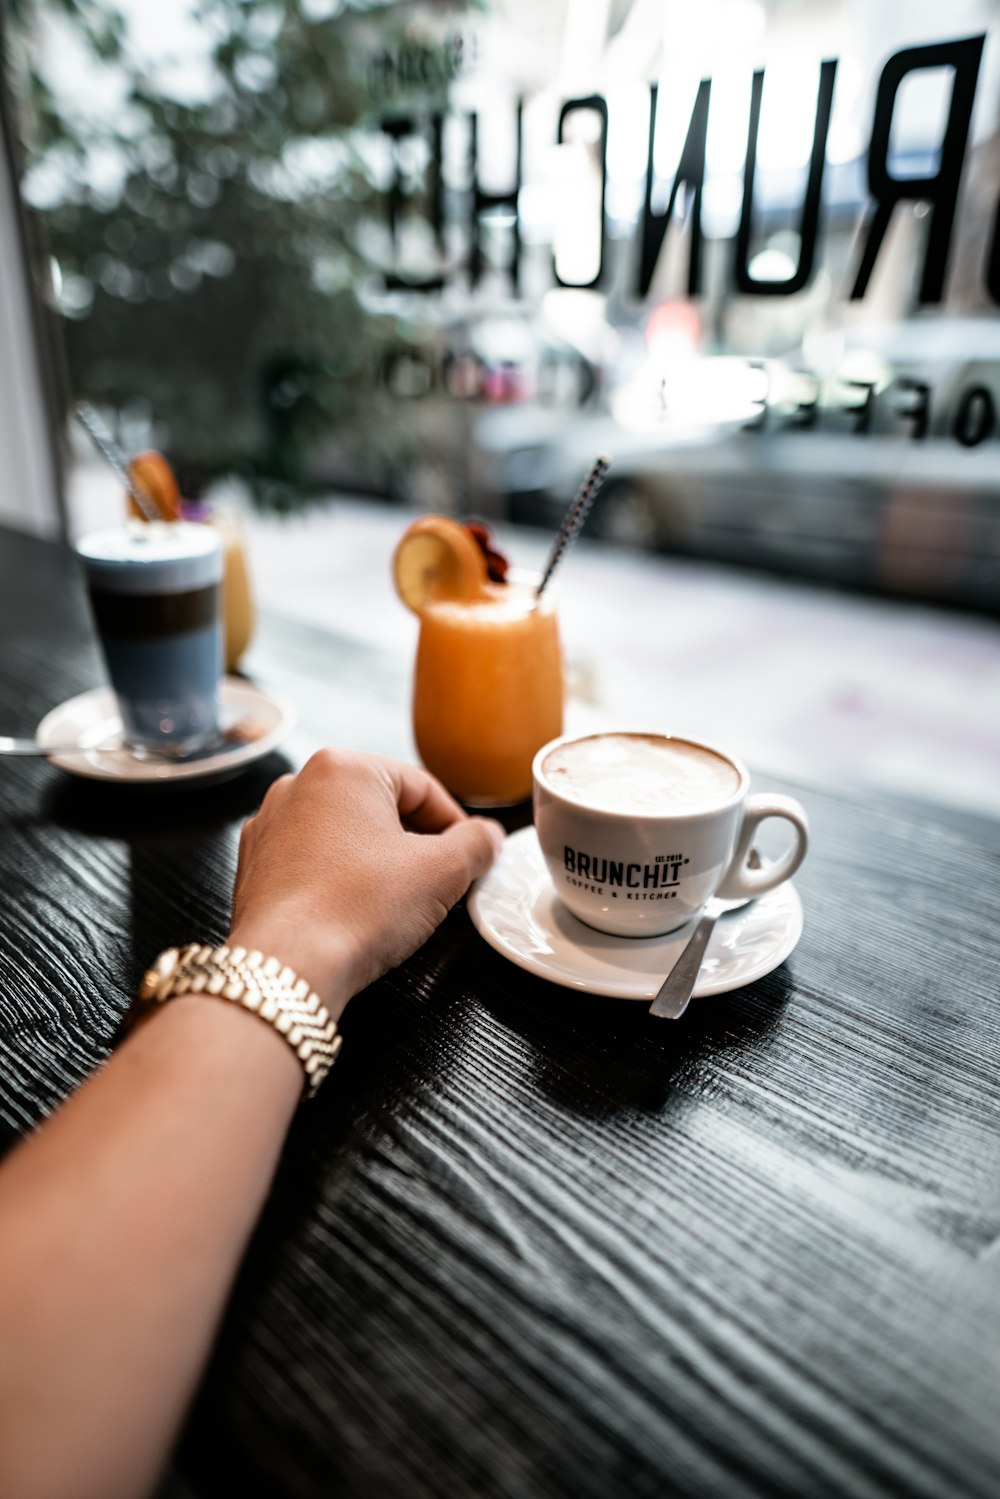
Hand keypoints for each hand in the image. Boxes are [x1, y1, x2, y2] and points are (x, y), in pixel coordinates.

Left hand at [228, 749, 504, 1015]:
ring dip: (378, 861)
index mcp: (343, 767)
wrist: (289, 966)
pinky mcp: (255, 864)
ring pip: (346, 833)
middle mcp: (298, 783)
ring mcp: (270, 823)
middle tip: (439, 882)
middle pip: (382, 807)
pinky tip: (355, 911)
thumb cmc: (358, 911)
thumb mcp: (443, 872)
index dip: (457, 826)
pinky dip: (340, 878)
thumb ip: (477, 843)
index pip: (422, 787)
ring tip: (396, 901)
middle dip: (416, 843)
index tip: (471, 857)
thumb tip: (488, 836)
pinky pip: (313, 859)